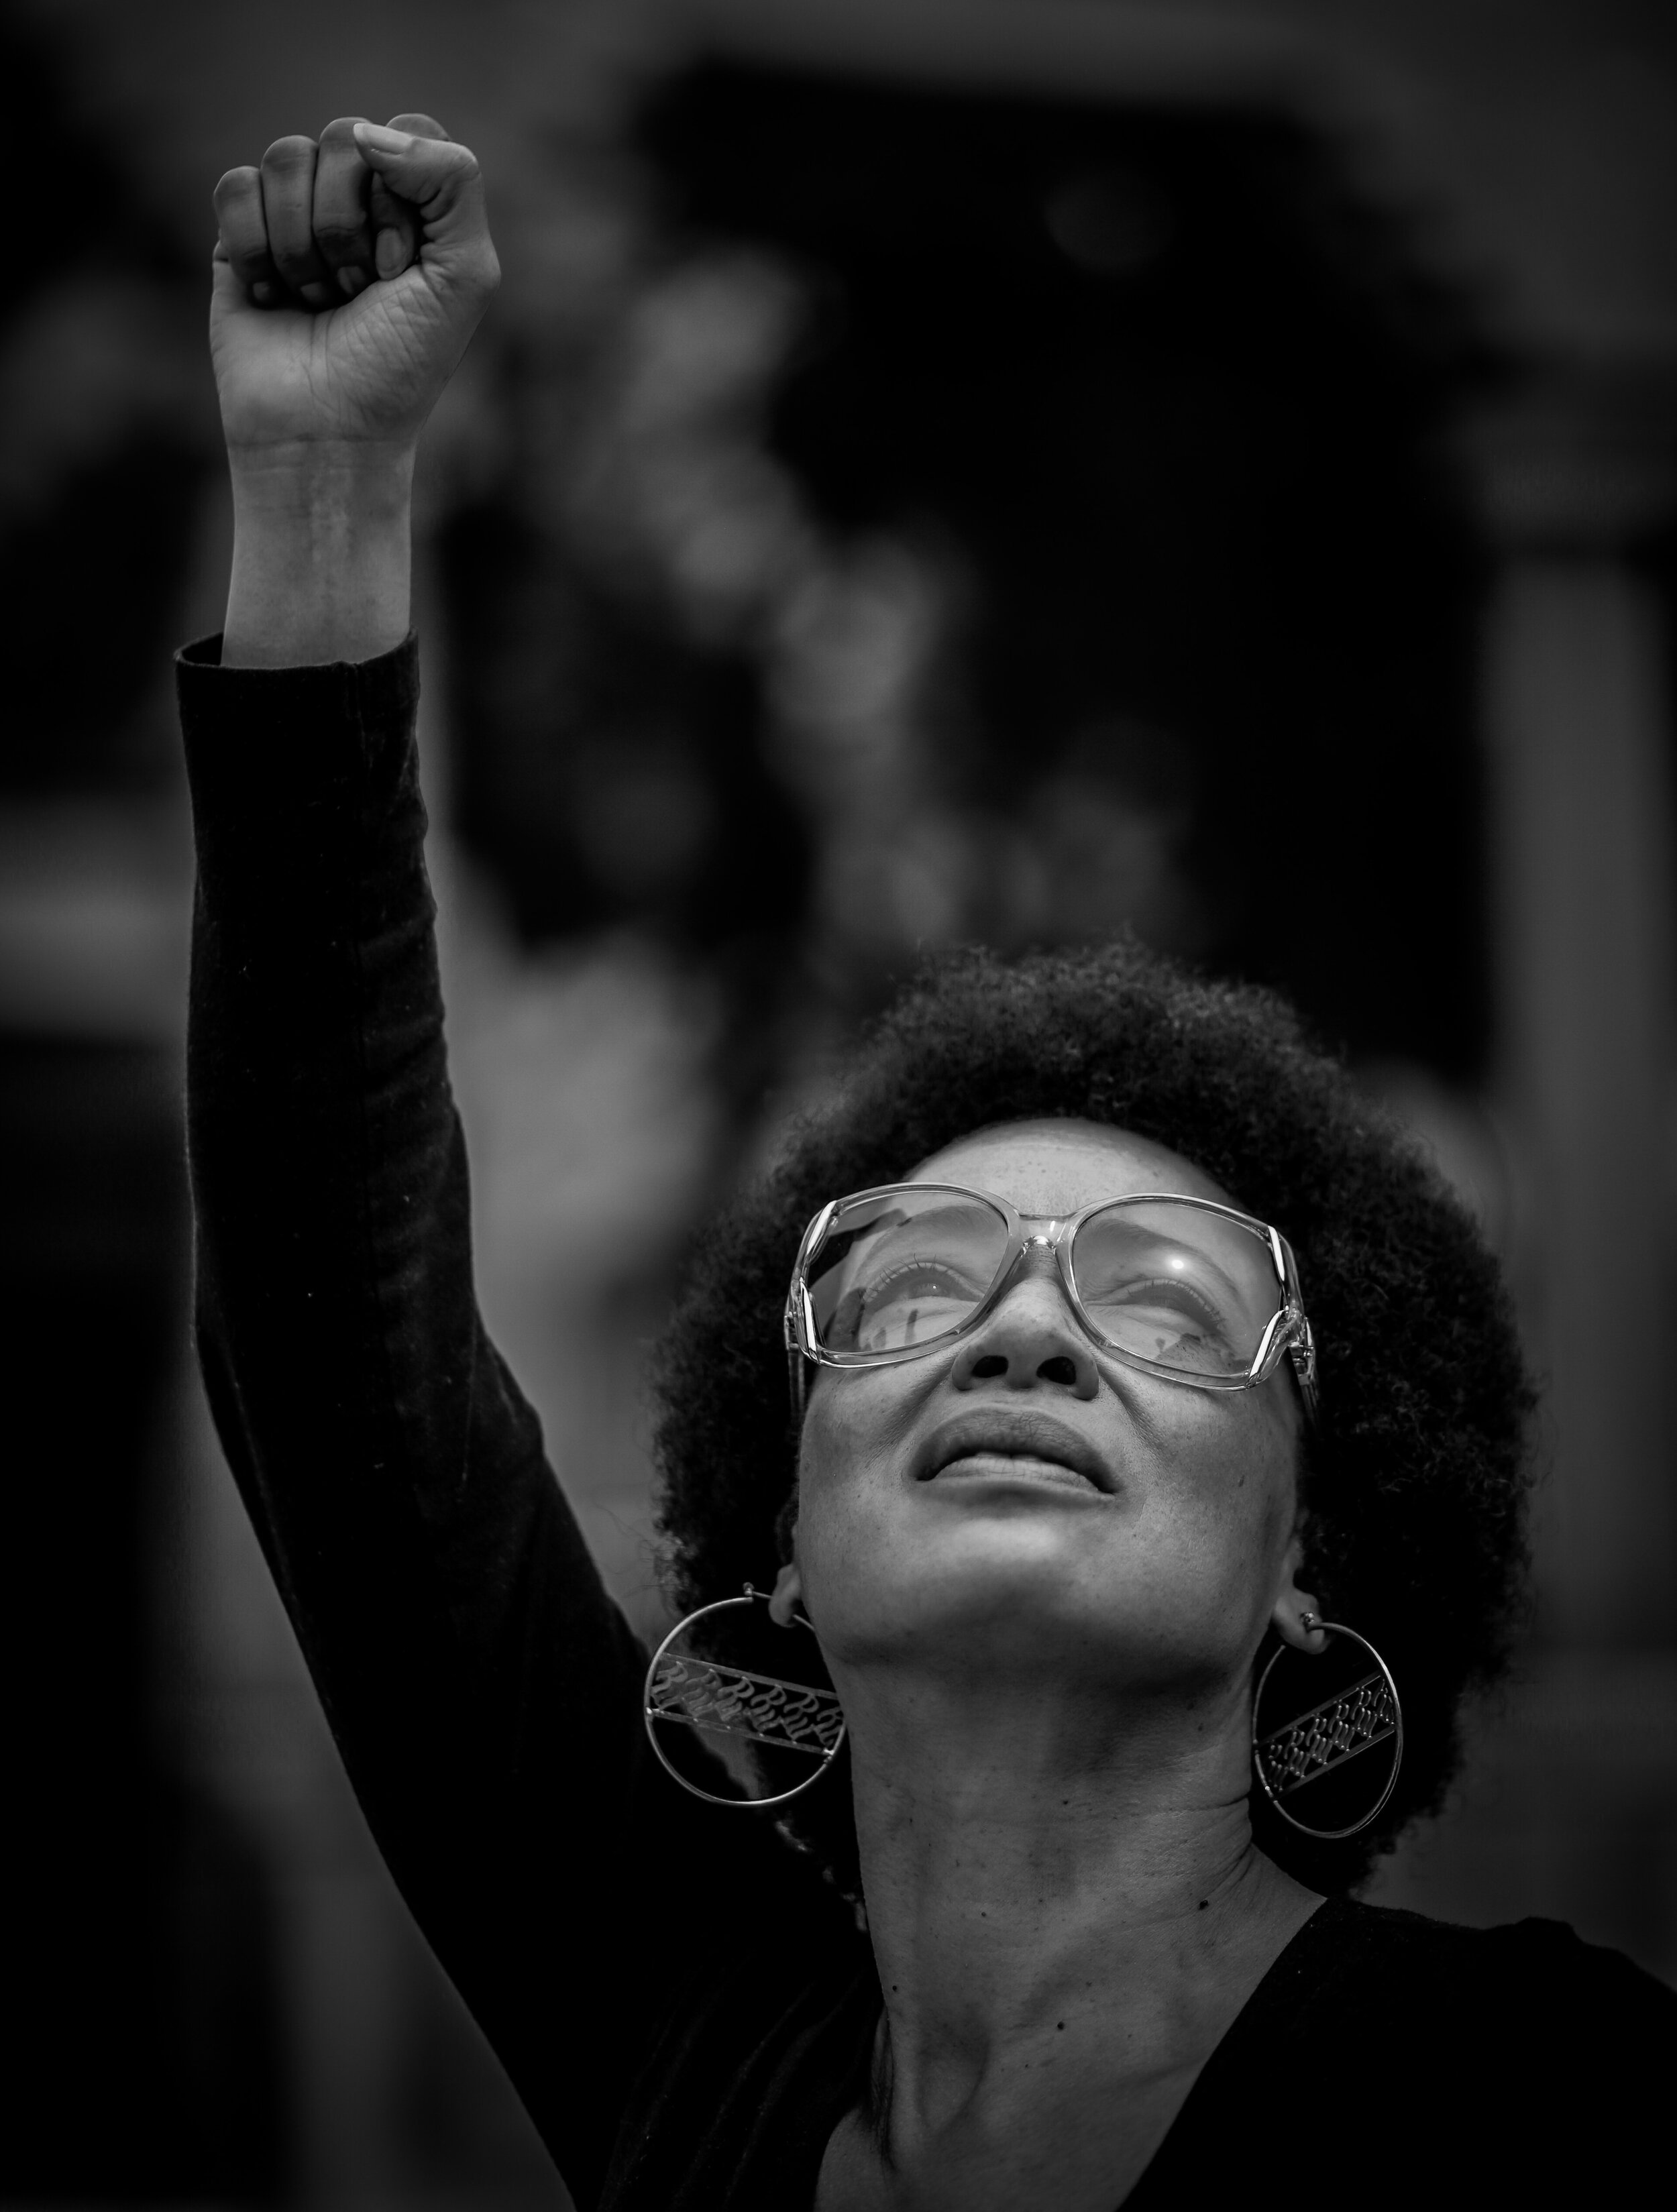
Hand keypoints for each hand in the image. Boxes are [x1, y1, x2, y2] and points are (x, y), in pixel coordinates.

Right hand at [210, 114, 499, 458]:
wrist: (327, 431)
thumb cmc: (401, 364)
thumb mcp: (465, 274)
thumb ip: (453, 180)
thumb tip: (369, 131)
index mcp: (416, 202)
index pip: (405, 132)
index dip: (401, 199)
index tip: (401, 271)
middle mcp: (356, 196)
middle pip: (344, 137)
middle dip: (351, 226)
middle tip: (360, 292)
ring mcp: (295, 211)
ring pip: (285, 157)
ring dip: (305, 246)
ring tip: (319, 301)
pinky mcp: (239, 235)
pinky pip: (236, 187)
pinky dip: (257, 249)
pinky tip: (273, 297)